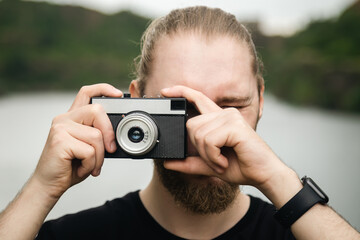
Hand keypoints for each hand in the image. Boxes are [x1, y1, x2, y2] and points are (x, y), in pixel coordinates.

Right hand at [33, 84, 122, 198]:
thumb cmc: (70, 166)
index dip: (103, 89)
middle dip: (109, 132)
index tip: (118, 94)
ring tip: (91, 165)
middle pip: (97, 111)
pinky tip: (82, 169)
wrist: (49, 185)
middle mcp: (64, 119)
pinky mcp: (60, 141)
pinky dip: (91, 164)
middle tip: (111, 149)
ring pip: (96, 135)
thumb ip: (99, 135)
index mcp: (72, 118)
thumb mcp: (89, 147)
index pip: (86, 92)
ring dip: (100, 156)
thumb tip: (118, 133)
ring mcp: (61, 129)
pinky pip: (90, 151)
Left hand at [161, 86, 290, 189]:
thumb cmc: (241, 166)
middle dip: (199, 149)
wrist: (263, 174)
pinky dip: (213, 156)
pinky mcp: (234, 126)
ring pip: (198, 135)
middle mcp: (224, 113)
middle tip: (215, 160)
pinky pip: (209, 141)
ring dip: (207, 156)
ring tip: (222, 161)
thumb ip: (190, 162)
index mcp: (219, 119)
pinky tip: (224, 161)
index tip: (164, 91)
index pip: (198, 99)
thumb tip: (167, 162)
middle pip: (191, 125)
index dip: (181, 92)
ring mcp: (230, 117)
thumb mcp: (210, 165)